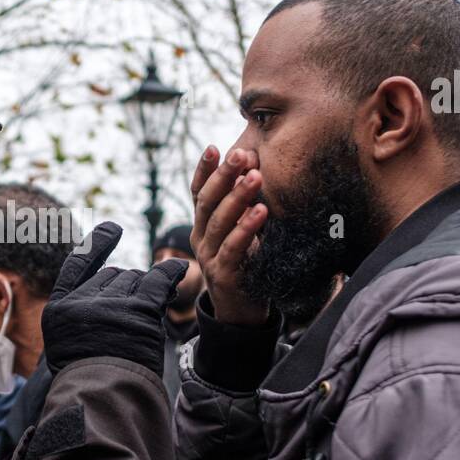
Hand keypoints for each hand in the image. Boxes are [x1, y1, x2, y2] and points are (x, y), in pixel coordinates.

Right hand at [42, 221, 188, 375]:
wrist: (104, 402)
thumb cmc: (91, 381)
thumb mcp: (69, 347)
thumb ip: (82, 317)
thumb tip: (112, 284)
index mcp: (60, 308)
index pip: (78, 264)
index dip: (97, 244)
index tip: (113, 228)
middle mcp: (82, 301)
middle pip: (114, 276)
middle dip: (127, 291)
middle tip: (131, 321)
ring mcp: (110, 304)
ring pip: (136, 281)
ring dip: (144, 295)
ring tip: (143, 323)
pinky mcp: (138, 310)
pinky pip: (158, 281)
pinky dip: (169, 273)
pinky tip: (177, 268)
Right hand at [190, 145, 270, 326]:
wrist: (242, 311)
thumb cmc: (245, 265)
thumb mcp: (240, 232)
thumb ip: (241, 208)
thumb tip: (255, 169)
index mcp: (202, 226)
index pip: (198, 192)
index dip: (204, 170)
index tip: (214, 147)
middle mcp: (200, 238)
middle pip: (206, 201)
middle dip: (223, 176)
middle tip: (240, 154)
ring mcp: (208, 257)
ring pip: (219, 221)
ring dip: (237, 196)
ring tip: (254, 176)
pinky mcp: (223, 274)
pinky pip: (233, 247)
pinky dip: (246, 228)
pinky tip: (261, 211)